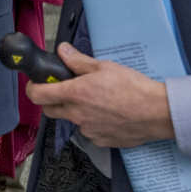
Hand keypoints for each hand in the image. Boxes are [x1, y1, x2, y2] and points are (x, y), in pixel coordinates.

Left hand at [25, 44, 174, 148]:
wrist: (157, 113)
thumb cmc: (134, 89)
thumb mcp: (104, 67)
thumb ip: (78, 61)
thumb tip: (62, 51)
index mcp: (75, 94)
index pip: (37, 94)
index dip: (33, 87)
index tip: (36, 83)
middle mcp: (77, 114)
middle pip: (49, 110)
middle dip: (52, 100)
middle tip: (66, 90)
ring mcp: (87, 130)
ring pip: (71, 120)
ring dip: (76, 111)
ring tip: (97, 101)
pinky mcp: (99, 140)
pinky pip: (88, 131)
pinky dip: (93, 123)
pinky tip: (108, 114)